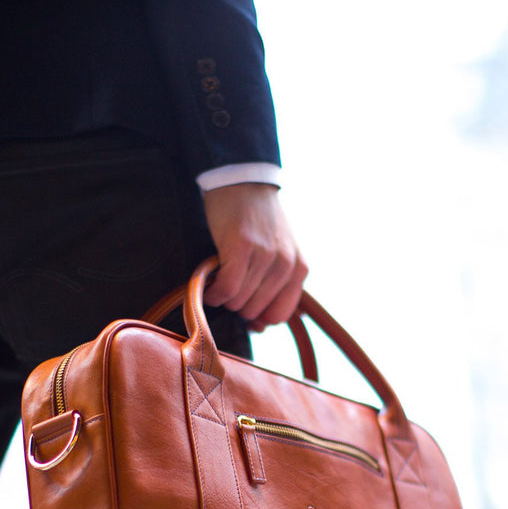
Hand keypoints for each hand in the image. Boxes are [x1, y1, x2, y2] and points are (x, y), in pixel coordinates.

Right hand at [202, 183, 307, 331]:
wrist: (244, 181)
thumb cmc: (257, 221)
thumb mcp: (278, 253)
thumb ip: (274, 288)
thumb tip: (257, 328)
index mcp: (299, 269)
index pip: (278, 316)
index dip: (256, 318)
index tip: (242, 307)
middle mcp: (286, 265)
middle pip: (254, 311)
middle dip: (237, 305)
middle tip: (227, 286)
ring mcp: (266, 256)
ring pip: (239, 302)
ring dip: (223, 298)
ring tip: (218, 279)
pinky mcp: (242, 248)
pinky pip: (227, 289)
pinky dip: (214, 293)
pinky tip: (209, 284)